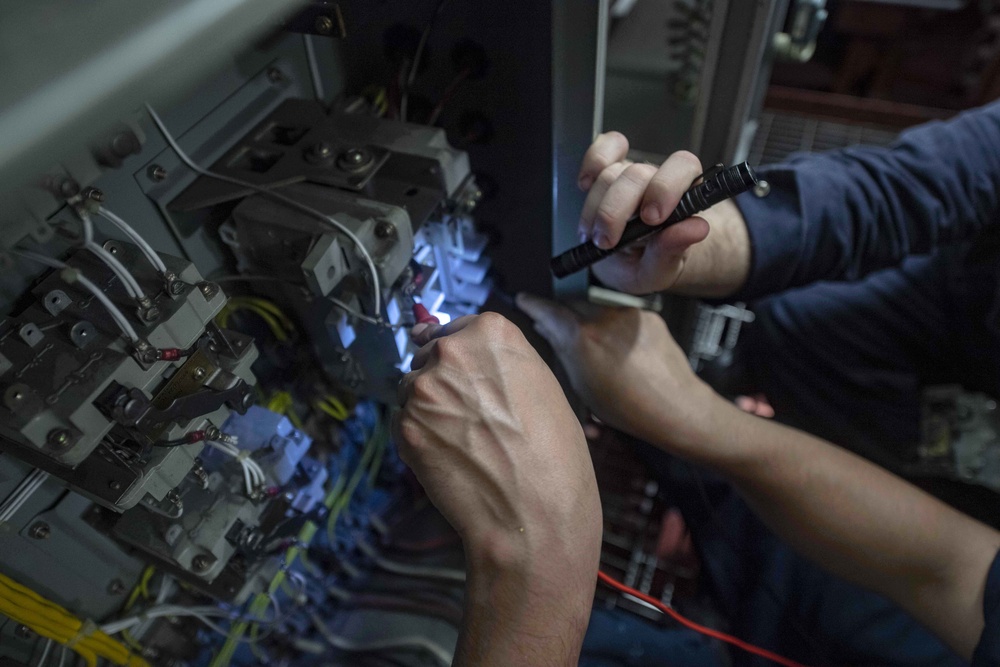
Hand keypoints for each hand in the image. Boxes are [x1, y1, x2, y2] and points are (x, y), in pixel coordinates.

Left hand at [396, 312, 601, 664]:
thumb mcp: (543, 388)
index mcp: (493, 333)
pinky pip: (402, 422)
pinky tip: (450, 458)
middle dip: (443, 382)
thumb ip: (499, 364)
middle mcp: (452, 351)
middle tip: (472, 418)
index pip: (460, 328)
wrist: (535, 515)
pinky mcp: (405, 426)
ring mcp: (424, 388)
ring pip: (412, 389)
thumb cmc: (554, 458)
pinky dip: (417, 437)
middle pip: (430, 355)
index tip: (469, 375)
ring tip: (465, 443)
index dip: (463, 356)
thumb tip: (464, 354)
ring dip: (428, 409)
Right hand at [517, 293, 715, 454]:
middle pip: (572, 304)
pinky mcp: (648, 315)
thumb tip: (546, 327)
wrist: (675, 406)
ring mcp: (629, 314)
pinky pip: (621, 316)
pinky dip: (614, 327)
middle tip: (556, 329)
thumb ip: (561, 350)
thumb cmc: (629, 406)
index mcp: (582, 336)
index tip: (525, 300)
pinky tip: (619, 352)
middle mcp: (604, 317)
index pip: (548, 309)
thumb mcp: (581, 385)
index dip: (533, 304)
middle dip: (563, 314)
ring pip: (597, 309)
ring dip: (590, 321)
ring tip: (596, 351)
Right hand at [577, 132, 750, 297]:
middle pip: (637, 174)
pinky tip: (586, 186)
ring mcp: (631, 172)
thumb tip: (697, 228)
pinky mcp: (608, 167)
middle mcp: (658, 179)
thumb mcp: (660, 269)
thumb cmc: (647, 262)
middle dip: (615, 211)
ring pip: (610, 174)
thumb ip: (674, 249)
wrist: (627, 262)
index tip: (650, 219)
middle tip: (608, 241)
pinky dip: (591, 165)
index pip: (683, 167)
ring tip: (597, 236)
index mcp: (683, 197)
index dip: (664, 188)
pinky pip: (602, 148)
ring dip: (597, 209)